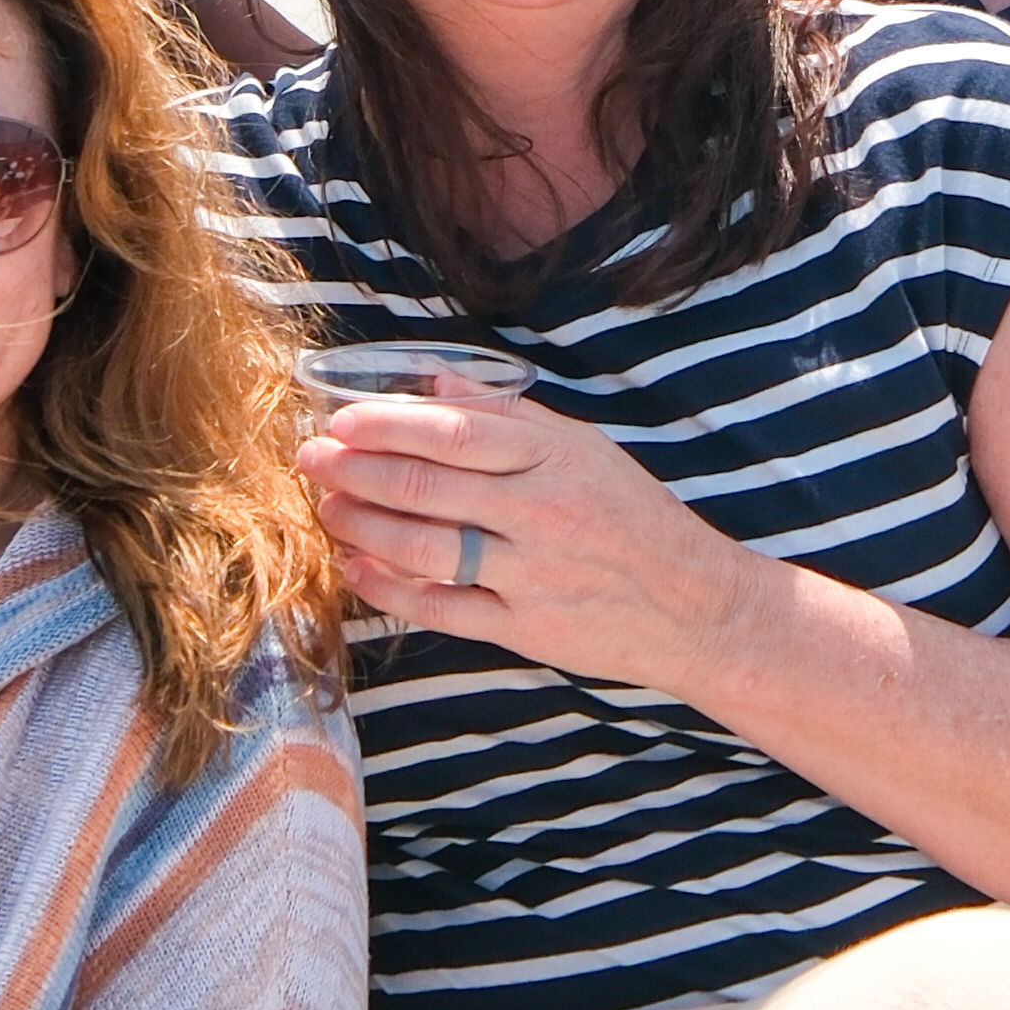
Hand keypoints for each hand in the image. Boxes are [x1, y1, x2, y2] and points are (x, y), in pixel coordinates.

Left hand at [306, 372, 749, 701]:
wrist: (699, 609)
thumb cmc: (638, 521)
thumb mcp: (587, 451)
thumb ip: (511, 417)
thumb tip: (436, 380)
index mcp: (555, 458)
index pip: (451, 432)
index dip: (385, 424)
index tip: (339, 419)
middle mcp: (541, 512)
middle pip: (425, 487)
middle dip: (354, 471)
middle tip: (310, 459)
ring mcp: (531, 574)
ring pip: (423, 547)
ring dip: (362, 526)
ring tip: (326, 508)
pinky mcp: (525, 629)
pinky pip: (440, 607)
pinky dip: (389, 588)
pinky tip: (356, 569)